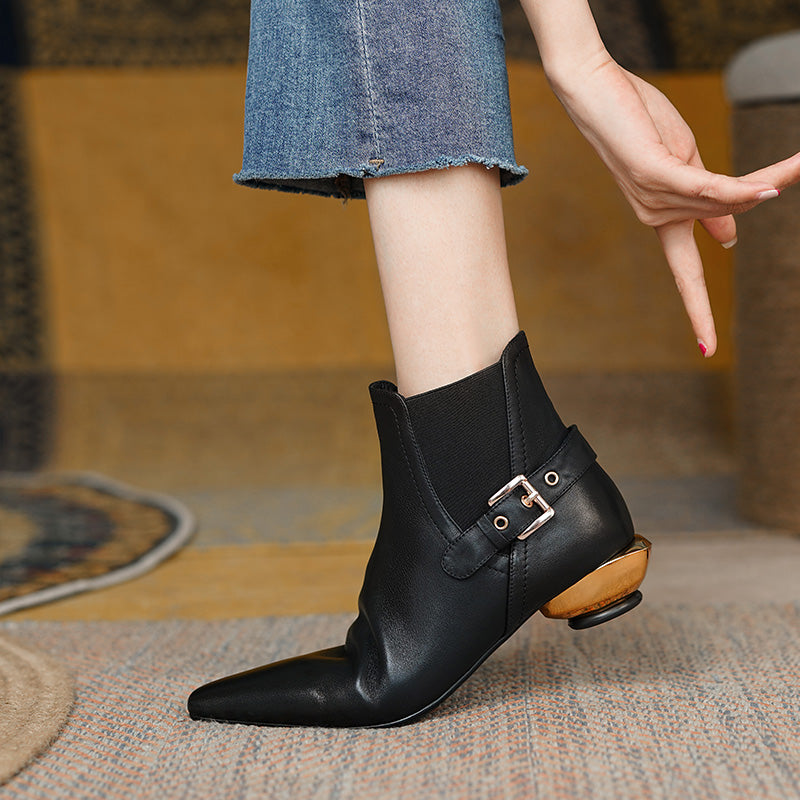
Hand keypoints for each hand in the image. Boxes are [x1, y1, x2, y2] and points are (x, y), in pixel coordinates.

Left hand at [550, 57, 799, 356]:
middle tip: (798, 166)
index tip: (706, 349)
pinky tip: (765, 190)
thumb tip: (727, 243)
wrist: (598, 91)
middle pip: (726, 219)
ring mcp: (652, 198)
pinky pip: (703, 189)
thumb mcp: (681, 170)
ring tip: (796, 162)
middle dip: (767, 193)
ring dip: (765, 180)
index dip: (697, 312)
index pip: (685, 274)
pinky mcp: (653, 172)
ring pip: (724, 199)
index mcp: (662, 220)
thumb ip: (705, 204)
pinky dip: (735, 191)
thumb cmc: (639, 126)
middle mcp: (655, 216)